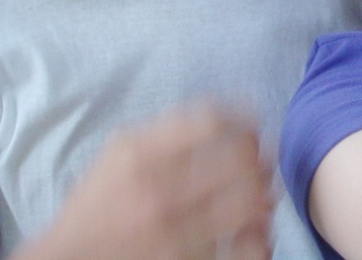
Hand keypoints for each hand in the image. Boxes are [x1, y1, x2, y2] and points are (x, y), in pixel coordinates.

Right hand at [12, 102, 272, 259]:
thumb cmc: (96, 206)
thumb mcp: (117, 155)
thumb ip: (162, 131)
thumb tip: (218, 114)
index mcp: (138, 153)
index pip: (210, 120)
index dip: (242, 117)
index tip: (253, 122)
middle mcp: (156, 189)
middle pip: (238, 157)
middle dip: (261, 155)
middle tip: (265, 159)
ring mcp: (171, 230)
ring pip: (248, 201)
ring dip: (265, 193)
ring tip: (265, 193)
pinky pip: (241, 248)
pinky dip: (258, 237)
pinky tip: (256, 231)